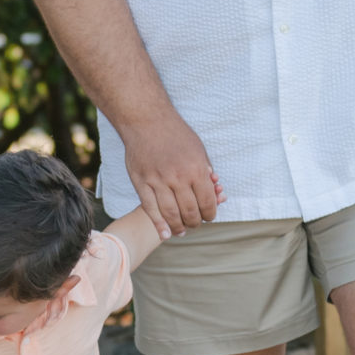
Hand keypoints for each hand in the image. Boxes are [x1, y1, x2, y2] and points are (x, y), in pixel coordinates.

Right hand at [121, 113, 219, 234]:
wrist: (146, 121)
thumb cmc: (175, 134)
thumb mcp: (198, 149)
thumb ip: (205, 171)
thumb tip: (213, 190)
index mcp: (196, 170)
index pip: (207, 203)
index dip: (210, 214)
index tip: (209, 216)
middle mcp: (178, 178)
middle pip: (190, 212)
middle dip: (195, 222)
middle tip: (195, 223)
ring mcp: (158, 181)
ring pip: (171, 214)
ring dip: (178, 227)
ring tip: (182, 231)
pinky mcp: (141, 182)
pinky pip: (150, 209)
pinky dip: (158, 224)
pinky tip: (165, 233)